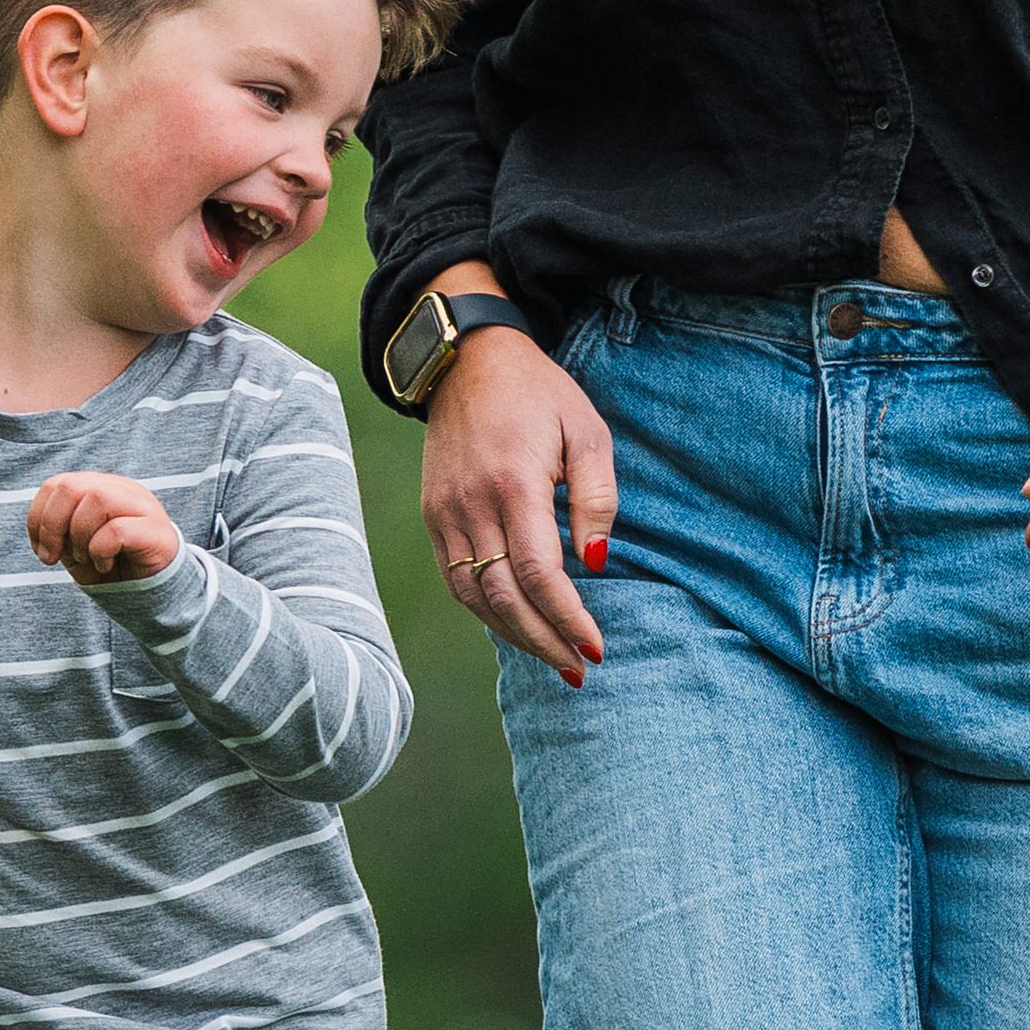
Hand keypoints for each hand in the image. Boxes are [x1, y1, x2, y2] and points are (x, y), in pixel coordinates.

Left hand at [29, 469, 181, 583]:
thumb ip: (58, 532)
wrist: (149, 595)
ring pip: (97, 499)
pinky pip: (117, 530)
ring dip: (79, 536)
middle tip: (53, 557)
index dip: (38, 517)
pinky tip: (105, 564)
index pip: (57, 483)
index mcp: (100, 487)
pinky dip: (100, 551)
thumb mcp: (75, 548)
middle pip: (72, 486)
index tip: (40, 550)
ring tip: (86, 558)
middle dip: (51, 526)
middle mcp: (121, 490)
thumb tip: (41, 529)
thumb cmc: (112, 567)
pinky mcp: (156, 531)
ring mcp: (142, 506)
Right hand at [417, 287, 617, 683]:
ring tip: (552, 657)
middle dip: (544, 640)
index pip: (539, 574)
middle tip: (579, 668)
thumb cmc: (539, 395)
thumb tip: (594, 563)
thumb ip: (597, 498)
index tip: (596, 647)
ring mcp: (445, 512)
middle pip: (504, 597)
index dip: (568, 618)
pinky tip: (514, 624)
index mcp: (513, 483)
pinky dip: (485, 610)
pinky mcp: (433, 514)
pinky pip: (455, 578)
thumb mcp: (587, 432)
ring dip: (514, 635)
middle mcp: (471, 504)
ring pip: (474, 596)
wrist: (468, 361)